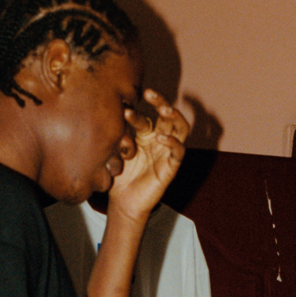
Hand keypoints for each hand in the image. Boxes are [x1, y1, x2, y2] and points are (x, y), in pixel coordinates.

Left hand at [109, 89, 187, 223]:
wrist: (123, 202)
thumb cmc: (119, 176)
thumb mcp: (116, 151)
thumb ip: (119, 133)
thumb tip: (115, 110)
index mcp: (145, 134)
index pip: (146, 116)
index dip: (138, 110)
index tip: (125, 108)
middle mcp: (159, 140)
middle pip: (167, 114)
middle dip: (160, 101)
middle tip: (149, 93)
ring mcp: (167, 152)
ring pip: (180, 127)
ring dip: (174, 115)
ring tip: (164, 109)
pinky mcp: (172, 167)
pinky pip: (179, 151)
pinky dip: (173, 142)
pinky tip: (161, 139)